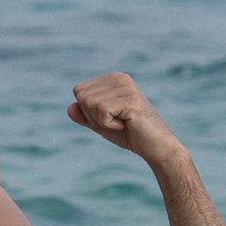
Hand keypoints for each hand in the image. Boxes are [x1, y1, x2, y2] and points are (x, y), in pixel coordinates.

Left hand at [65, 71, 183, 166]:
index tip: (109, 117)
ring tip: (122, 122)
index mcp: (112, 79)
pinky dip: (108, 124)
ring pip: (90, 103)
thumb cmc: (130, 134)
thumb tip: (69, 108)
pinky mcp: (130, 99)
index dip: (87, 111)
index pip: (79, 91)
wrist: (155, 147)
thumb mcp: (101, 124)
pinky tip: (126, 124)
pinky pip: (101, 110)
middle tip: (116, 121)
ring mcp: (126, 87)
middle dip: (93, 116)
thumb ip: (84, 116)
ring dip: (101, 121)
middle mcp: (119, 78)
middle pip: (82, 96)